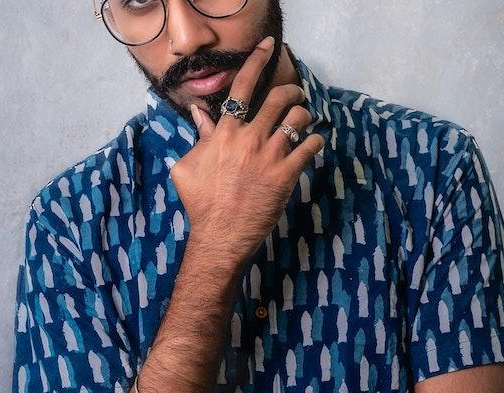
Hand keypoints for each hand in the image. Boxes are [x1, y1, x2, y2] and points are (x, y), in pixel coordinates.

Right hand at [170, 35, 324, 264]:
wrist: (220, 236)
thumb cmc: (201, 204)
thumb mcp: (188, 167)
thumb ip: (199, 138)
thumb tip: (200, 114)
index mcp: (225, 133)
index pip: (242, 87)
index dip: (257, 60)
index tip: (268, 46)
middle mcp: (249, 139)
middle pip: (278, 98)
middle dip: (292, 91)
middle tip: (295, 96)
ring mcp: (269, 156)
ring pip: (297, 119)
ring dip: (304, 116)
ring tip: (303, 123)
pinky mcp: (286, 175)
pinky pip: (310, 147)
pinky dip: (316, 141)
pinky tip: (314, 144)